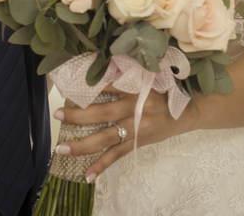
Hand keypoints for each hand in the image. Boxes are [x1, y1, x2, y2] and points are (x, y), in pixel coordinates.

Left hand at [54, 86, 198, 180]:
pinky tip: (87, 176)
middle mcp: (136, 109)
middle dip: (78, 115)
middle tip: (57, 114)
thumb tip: (97, 68)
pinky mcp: (137, 143)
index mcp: (137, 88)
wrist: (186, 112)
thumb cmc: (162, 91)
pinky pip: (117, 156)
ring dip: (82, 145)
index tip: (69, 83)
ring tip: (62, 149)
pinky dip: (102, 166)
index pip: (110, 84)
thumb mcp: (147, 77)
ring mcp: (136, 129)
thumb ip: (126, 74)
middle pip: (102, 113)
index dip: (90, 84)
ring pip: (105, 138)